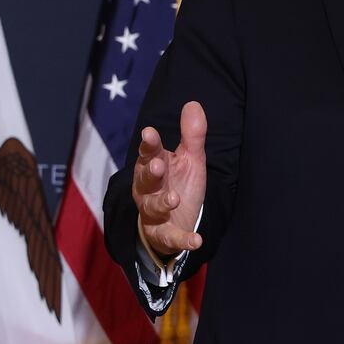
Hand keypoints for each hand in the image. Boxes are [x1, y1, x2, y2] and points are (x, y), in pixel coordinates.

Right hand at [132, 101, 207, 258]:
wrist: (175, 220)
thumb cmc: (179, 183)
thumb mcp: (190, 158)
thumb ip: (192, 134)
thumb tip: (193, 103)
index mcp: (154, 166)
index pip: (148, 153)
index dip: (149, 144)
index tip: (149, 133)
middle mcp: (148, 189)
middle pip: (146, 180)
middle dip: (150, 173)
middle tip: (158, 166)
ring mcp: (153, 212)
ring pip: (152, 207)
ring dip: (162, 203)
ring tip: (173, 199)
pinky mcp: (163, 234)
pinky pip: (171, 237)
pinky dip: (183, 239)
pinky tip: (197, 240)